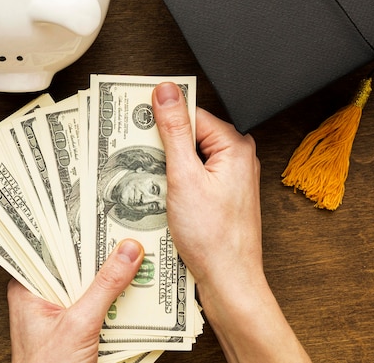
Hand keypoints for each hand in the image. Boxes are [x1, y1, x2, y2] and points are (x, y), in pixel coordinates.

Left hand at [7, 239, 143, 362]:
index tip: (97, 209)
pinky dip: (115, 295)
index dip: (73, 227)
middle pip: (73, 262)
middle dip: (99, 248)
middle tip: (125, 227)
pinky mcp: (77, 326)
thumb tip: (129, 251)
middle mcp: (41, 295)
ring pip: (87, 281)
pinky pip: (97, 301)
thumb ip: (105, 286)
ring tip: (136, 251)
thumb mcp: (81, 323)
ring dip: (110, 272)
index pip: (49, 246)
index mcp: (27, 287)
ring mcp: (60, 311)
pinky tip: (135, 284)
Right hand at [152, 82, 310, 362]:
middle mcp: (236, 158)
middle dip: (163, 145)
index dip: (161, 119)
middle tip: (141, 158)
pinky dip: (175, 183)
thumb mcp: (184, 177)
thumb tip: (166, 92)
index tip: (137, 124)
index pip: (191, 114)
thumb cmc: (213, 238)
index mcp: (234, 146)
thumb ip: (174, 131)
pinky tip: (163, 196)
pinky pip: (193, 177)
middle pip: (190, 135)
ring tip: (153, 182)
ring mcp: (229, 179)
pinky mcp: (221, 196)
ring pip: (189, 158)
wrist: (228, 280)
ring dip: (167, 167)